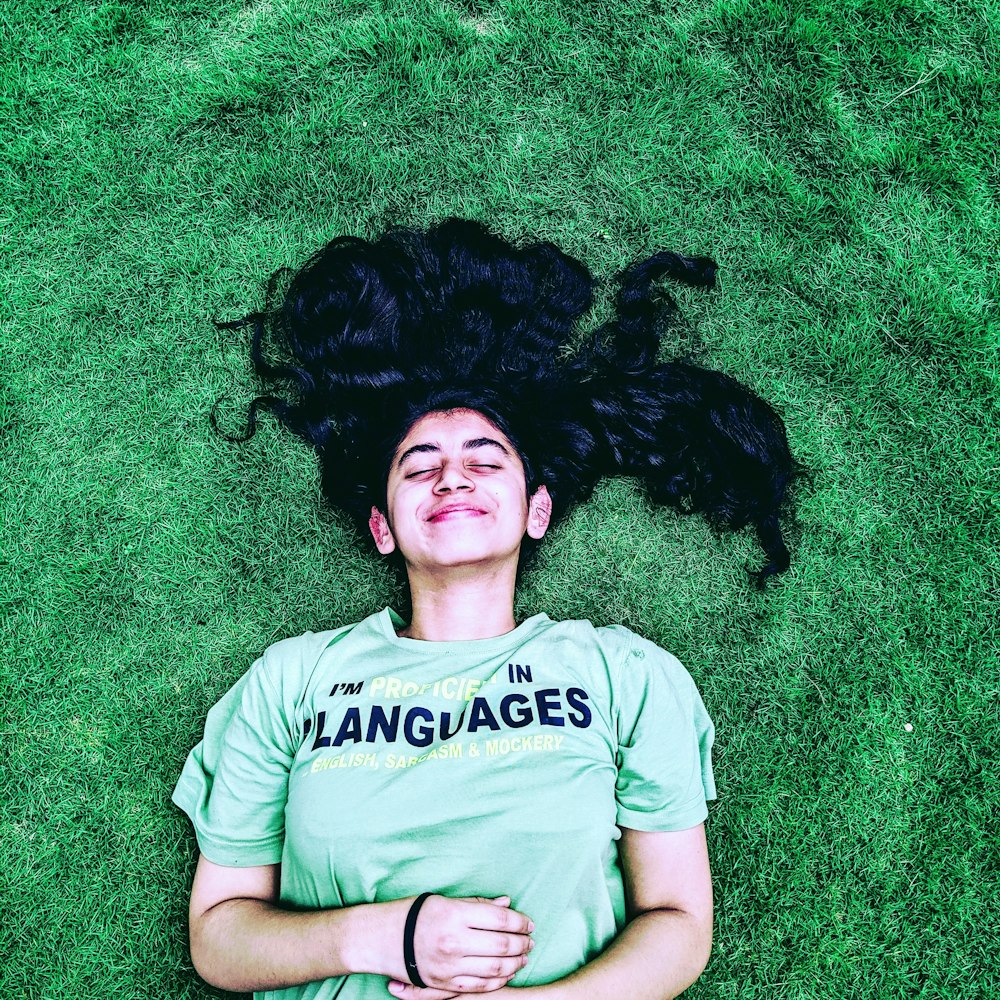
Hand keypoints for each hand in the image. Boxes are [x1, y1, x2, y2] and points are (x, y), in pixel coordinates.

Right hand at [388, 895, 533, 996]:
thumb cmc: (416, 913)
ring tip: (524, 957)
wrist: (383, 939)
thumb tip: (507, 904)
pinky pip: (479, 985)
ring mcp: (449, 965)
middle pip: (501, 945)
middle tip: (531, 940)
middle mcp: (454, 941)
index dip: (520, 921)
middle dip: (522, 943)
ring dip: (514, 963)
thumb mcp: (445, 900)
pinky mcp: (444, 983)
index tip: (529, 923)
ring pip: (494, 968)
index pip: (499, 919)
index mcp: (455, 915)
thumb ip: (478, 904)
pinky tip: (507, 973)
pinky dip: (498, 980)